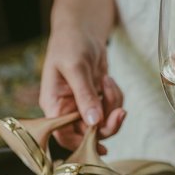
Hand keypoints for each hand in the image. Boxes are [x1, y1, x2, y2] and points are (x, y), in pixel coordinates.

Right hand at [39, 22, 125, 151]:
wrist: (81, 29)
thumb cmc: (70, 43)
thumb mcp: (76, 67)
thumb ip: (85, 95)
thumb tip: (94, 122)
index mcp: (54, 105)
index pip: (63, 135)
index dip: (81, 144)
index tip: (102, 145)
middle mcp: (67, 110)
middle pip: (89, 133)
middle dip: (107, 123)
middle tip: (121, 111)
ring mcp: (83, 106)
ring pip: (104, 122)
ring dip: (112, 104)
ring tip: (107, 81)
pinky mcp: (97, 101)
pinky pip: (112, 109)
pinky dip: (115, 97)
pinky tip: (107, 80)